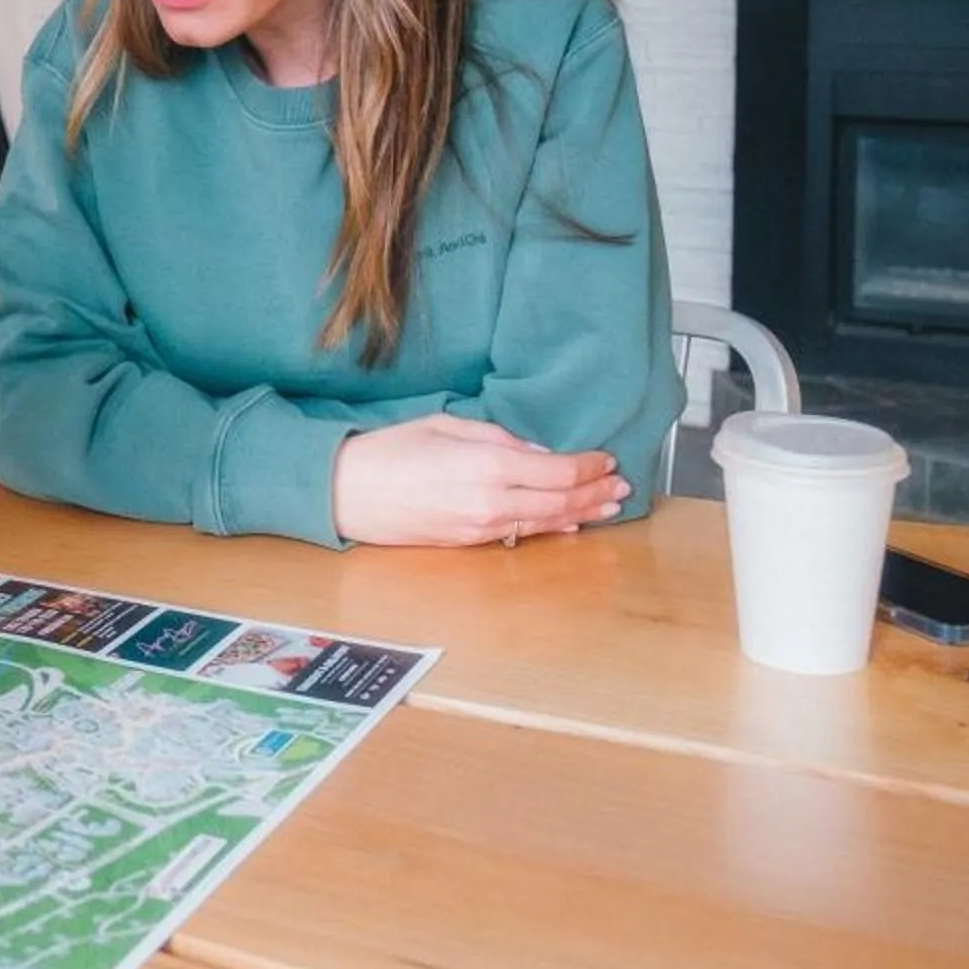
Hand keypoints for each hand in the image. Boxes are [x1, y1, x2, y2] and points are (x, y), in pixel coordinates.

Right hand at [331, 412, 630, 547]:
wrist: (346, 493)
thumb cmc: (387, 451)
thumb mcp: (446, 425)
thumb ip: (497, 438)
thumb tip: (536, 453)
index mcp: (488, 466)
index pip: (558, 471)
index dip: (589, 466)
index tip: (606, 458)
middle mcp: (492, 502)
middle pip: (561, 502)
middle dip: (595, 493)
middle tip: (622, 486)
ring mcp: (480, 528)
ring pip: (545, 523)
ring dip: (581, 515)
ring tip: (607, 508)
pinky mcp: (467, 543)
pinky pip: (519, 536)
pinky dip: (548, 528)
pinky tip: (566, 525)